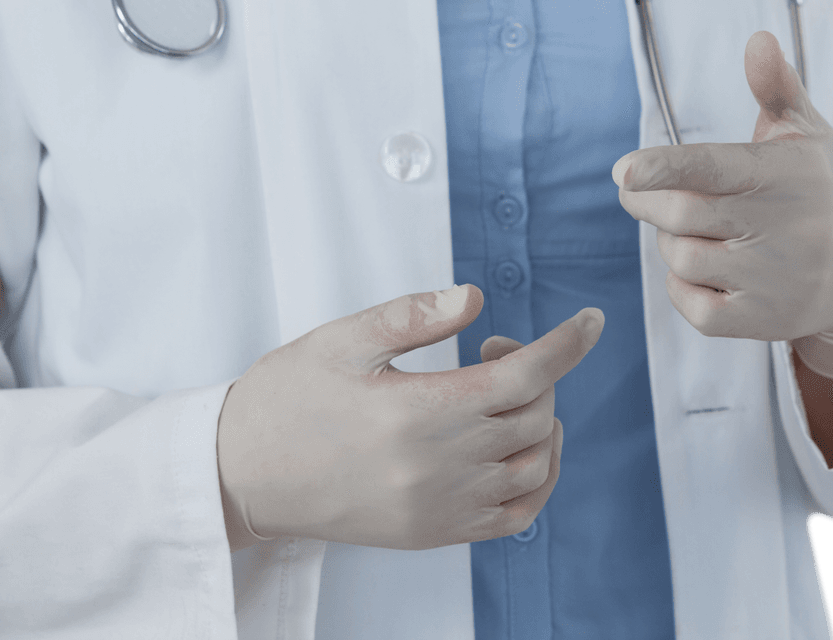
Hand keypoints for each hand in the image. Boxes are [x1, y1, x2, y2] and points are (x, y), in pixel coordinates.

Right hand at [216, 285, 603, 551]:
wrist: (241, 475)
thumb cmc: (286, 400)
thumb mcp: (341, 340)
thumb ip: (412, 316)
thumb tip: (474, 298)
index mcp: (418, 412)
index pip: (523, 377)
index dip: (567, 344)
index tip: (591, 321)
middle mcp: (438, 468)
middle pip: (534, 417)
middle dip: (537, 374)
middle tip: (493, 350)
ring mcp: (439, 509)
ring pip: (535, 467)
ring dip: (540, 423)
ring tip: (502, 396)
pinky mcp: (432, 534)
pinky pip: (514, 518)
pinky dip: (534, 481)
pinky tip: (514, 450)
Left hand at [611, 30, 832, 343]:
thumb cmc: (819, 189)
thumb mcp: (806, 133)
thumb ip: (776, 87)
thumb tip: (758, 39)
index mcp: (783, 174)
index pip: (713, 167)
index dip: (664, 167)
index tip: (623, 170)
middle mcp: (781, 228)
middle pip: (680, 214)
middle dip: (646, 200)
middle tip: (639, 190)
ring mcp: (772, 280)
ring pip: (680, 258)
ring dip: (669, 243)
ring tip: (693, 230)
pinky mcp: (761, 321)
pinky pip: (691, 307)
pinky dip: (681, 288)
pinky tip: (704, 270)